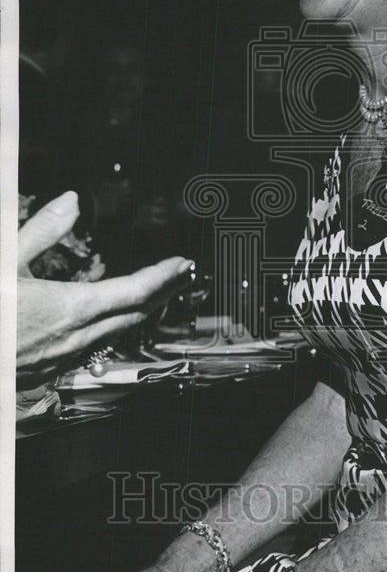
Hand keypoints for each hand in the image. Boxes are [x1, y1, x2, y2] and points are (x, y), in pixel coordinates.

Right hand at [16, 191, 194, 383]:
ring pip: (119, 333)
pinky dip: (117, 326)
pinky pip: (98, 346)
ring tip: (158, 291)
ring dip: (142, 311)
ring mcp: (64, 358)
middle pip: (137, 315)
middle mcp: (75, 338)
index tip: (183, 263)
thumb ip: (42, 230)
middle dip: (164, 292)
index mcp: (68, 309)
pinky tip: (113, 317)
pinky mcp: (50, 369)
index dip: (164, 276)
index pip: (135, 291)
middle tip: (182, 274)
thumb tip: (71, 201)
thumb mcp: (5, 260)